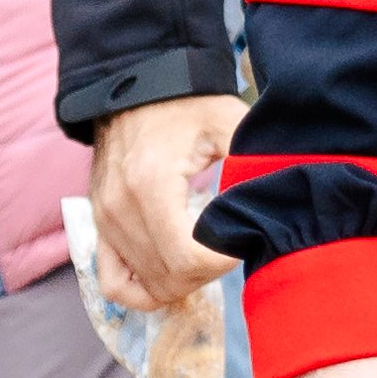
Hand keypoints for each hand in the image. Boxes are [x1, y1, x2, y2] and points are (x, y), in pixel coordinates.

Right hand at [83, 94, 245, 312]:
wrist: (135, 87)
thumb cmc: (186, 103)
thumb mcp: (227, 121)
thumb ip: (253, 161)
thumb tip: (277, 200)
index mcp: (151, 184)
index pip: (187, 258)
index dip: (222, 262)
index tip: (242, 241)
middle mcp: (120, 208)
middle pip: (168, 277)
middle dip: (208, 273)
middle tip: (229, 245)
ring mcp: (105, 220)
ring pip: (147, 284)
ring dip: (184, 280)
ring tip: (208, 254)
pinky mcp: (99, 225)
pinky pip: (112, 281)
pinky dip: (142, 290)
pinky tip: (171, 276)